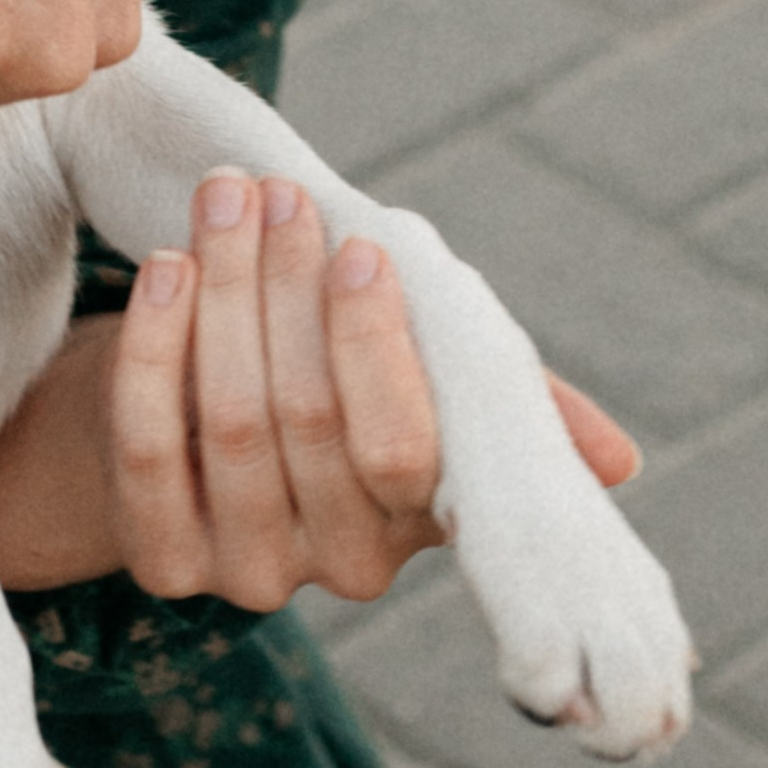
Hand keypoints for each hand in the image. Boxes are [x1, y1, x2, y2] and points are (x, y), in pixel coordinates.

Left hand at [0, 171, 638, 606]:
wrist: (190, 426)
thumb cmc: (337, 379)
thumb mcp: (424, 382)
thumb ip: (499, 396)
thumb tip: (618, 461)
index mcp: (425, 522)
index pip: (402, 447)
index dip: (375, 343)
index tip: (365, 242)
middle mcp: (344, 569)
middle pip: (305, 421)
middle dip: (286, 288)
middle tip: (272, 194)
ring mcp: (248, 574)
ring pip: (230, 422)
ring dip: (221, 296)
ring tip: (221, 200)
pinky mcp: (164, 564)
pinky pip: (148, 445)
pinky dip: (153, 346)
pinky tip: (165, 267)